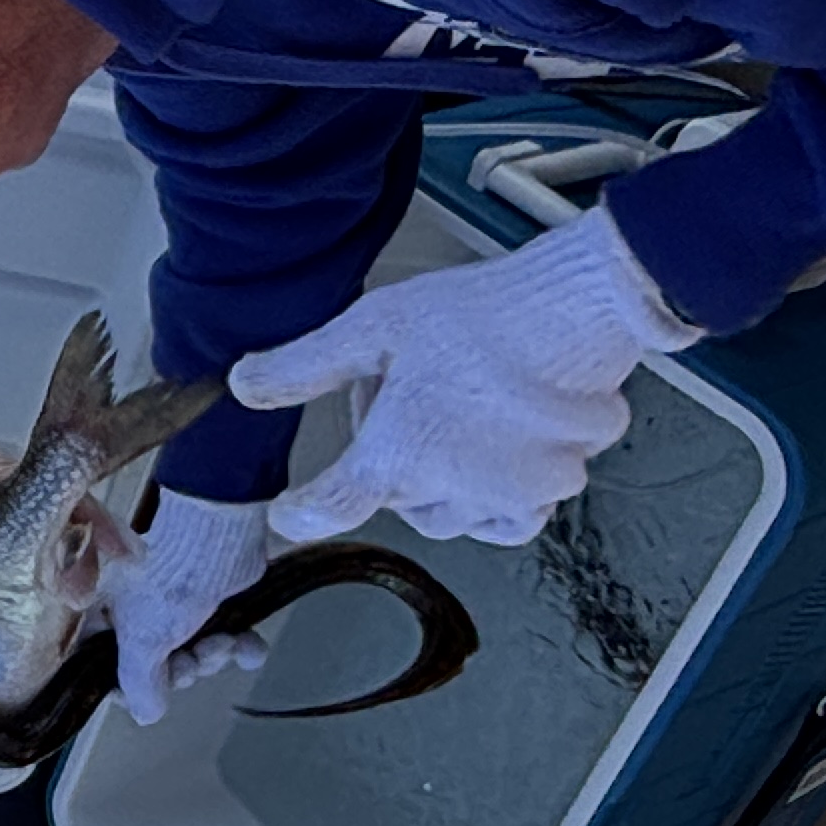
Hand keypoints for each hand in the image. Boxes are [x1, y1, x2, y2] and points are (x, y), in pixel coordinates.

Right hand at [100, 491, 273, 725]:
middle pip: (157, 666)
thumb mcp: (143, 640)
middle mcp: (135, 611)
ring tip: (226, 642)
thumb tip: (147, 713)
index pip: (104, 665)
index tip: (150, 694)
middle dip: (186, 668)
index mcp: (104, 615)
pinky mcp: (210, 600)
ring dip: (215, 656)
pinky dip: (240, 646)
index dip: (130, 687)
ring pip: (193, 655)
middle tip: (196, 657)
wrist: (223, 533)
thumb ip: (139, 683)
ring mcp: (173, 606)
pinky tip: (249, 644)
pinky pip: (222, 638)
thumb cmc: (171, 577)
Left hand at [232, 209, 699, 548]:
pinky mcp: (558, 487)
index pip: (327, 510)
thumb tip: (248, 383)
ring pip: (457, 517)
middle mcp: (452, 491)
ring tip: (450, 423)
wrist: (577, 308)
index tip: (290, 513)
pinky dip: (501, 498)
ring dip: (442, 487)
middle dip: (389, 463)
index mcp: (396, 458)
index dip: (299, 515)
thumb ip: (305, 365)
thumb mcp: (373, 327)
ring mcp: (510, 495)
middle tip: (400, 402)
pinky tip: (500, 454)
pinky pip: (517, 515)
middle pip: (398, 502)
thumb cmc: (483, 316)